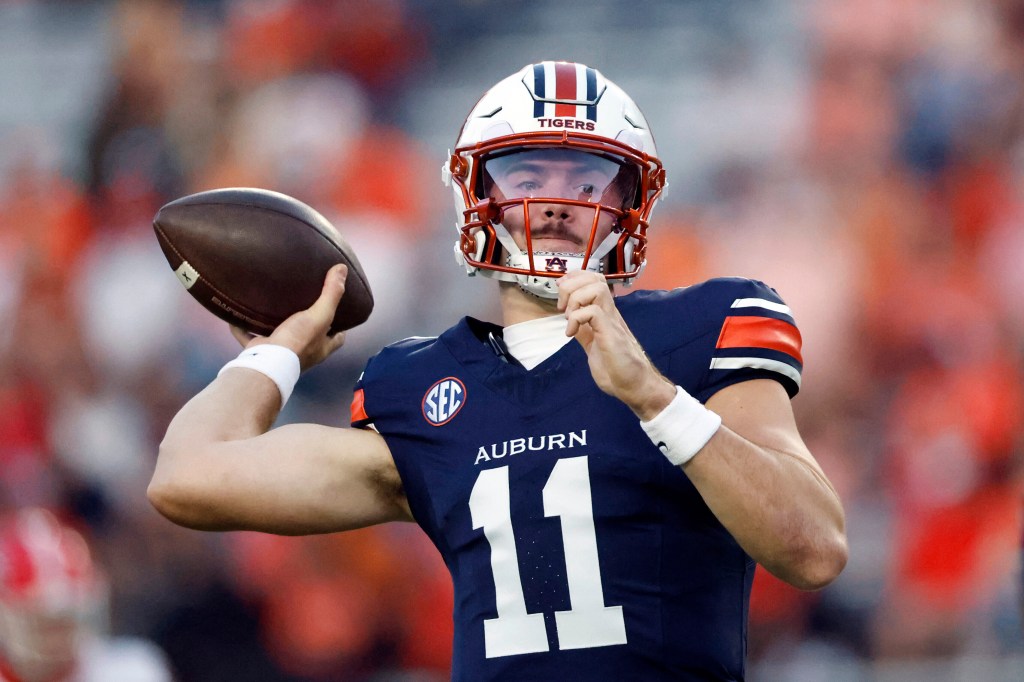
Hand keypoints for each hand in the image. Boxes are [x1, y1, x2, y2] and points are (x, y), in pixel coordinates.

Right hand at [230, 264, 348, 370]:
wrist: (267, 362)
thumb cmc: (298, 341)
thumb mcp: (319, 315)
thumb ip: (331, 294)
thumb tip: (342, 269)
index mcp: (321, 347)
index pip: (338, 338)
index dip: (340, 326)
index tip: (339, 311)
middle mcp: (303, 352)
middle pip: (310, 337)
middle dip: (308, 323)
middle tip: (305, 302)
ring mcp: (281, 353)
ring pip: (281, 337)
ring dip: (277, 324)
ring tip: (276, 304)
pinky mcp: (261, 351)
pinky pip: (251, 337)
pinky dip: (244, 328)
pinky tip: (240, 315)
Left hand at [557, 270, 674, 419]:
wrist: (634, 386)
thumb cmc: (618, 369)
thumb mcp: (593, 346)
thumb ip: (584, 331)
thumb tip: (572, 321)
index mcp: (605, 314)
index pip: (593, 280)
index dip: (575, 279)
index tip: (561, 293)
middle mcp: (610, 313)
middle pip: (595, 278)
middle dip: (572, 284)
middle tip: (562, 306)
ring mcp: (612, 321)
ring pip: (596, 287)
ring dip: (575, 298)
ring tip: (569, 318)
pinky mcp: (611, 333)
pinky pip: (593, 311)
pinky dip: (576, 318)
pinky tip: (572, 334)